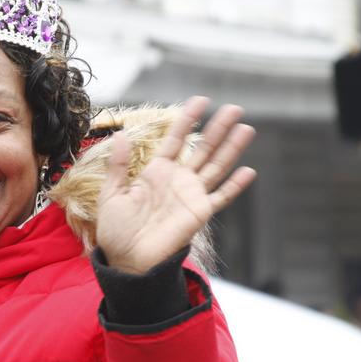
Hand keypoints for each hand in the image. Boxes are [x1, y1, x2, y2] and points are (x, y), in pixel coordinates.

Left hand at [96, 97, 256, 273]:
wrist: (126, 260)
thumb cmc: (116, 231)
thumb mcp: (112, 194)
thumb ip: (118, 165)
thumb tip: (120, 134)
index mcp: (156, 172)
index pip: (176, 139)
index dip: (188, 119)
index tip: (200, 100)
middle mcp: (177, 180)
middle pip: (203, 148)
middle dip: (218, 128)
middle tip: (235, 108)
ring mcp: (190, 196)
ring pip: (216, 166)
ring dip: (231, 148)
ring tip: (246, 128)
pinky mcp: (199, 214)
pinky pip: (220, 198)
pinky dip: (235, 186)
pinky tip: (248, 171)